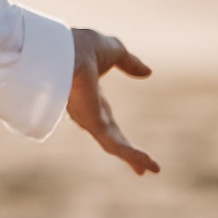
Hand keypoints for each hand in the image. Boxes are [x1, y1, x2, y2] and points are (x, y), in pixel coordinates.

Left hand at [67, 28, 158, 175]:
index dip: (120, 132)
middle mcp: (89, 112)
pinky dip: (131, 156)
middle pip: (111, 139)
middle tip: (141, 169)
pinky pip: (114, 145)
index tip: (131, 145)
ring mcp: (89, 120)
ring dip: (132, 158)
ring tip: (149, 170)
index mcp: (91, 97)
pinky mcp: (92, 125)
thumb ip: (130, 63)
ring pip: (113, 145)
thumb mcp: (114, 52)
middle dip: (126, 153)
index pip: (108, 120)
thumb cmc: (83, 47)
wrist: (68, 50)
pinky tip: (146, 165)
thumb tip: (147, 72)